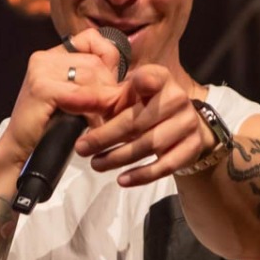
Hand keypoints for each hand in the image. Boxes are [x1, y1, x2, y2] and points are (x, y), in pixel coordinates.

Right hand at [2, 29, 126, 163]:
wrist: (21, 151)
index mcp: (52, 55)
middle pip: (95, 62)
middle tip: (110, 110)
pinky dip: (90, 107)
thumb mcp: (76, 100)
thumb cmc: (50, 129)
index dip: (108, 61)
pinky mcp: (41, 87)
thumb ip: (94, 84)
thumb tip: (126, 82)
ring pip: (91, 76)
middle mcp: (44, 57)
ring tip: (101, 118)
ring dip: (102, 101)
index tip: (109, 86)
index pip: (91, 40)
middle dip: (109, 88)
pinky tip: (91, 120)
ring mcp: (41, 70)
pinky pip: (79, 93)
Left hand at [74, 65, 215, 184]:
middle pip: (137, 121)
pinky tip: (122, 180)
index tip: (127, 90)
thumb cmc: (145, 110)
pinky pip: (165, 166)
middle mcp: (177, 98)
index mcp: (160, 78)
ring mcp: (188, 123)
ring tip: (96, 164)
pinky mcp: (192, 147)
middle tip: (81, 149)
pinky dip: (142, 175)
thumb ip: (100, 100)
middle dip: (106, 137)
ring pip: (149, 145)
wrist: (182, 128)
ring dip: (118, 158)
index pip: (149, 79)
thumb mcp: (125, 100)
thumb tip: (67, 99)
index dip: (139, 83)